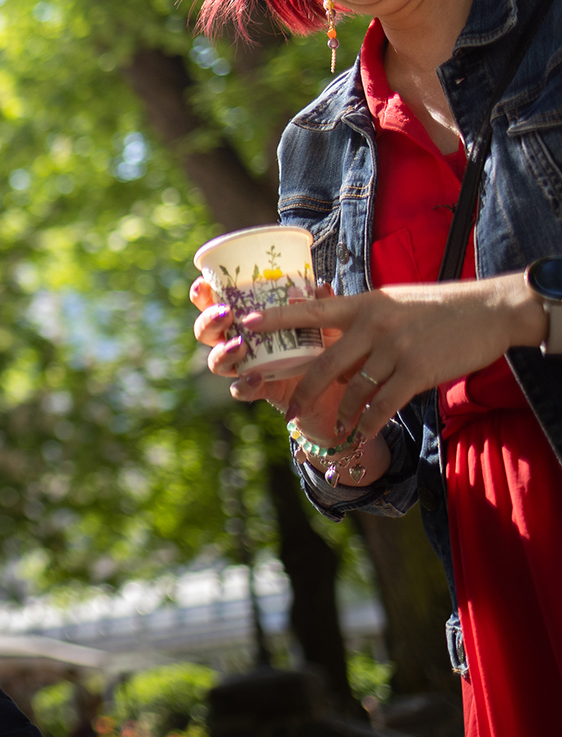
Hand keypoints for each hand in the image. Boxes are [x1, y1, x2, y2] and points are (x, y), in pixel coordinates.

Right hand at [189, 275, 324, 409]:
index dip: (202, 295)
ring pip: (216, 362)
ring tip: (239, 345)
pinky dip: (244, 385)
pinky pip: (242, 390)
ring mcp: (246, 368)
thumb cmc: (326, 347)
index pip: (214, 304)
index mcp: (247, 320)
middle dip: (207, 321)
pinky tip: (255, 376)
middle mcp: (239, 342)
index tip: (203, 283)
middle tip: (225, 313)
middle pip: (206, 332)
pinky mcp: (260, 390)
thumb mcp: (326, 322)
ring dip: (222, 352)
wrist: (340, 388)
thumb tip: (320, 287)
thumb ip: (320, 305)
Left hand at [237, 273, 545, 442]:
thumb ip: (362, 316)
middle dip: (304, 392)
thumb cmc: (440, 306)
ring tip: (332, 431)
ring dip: (341, 415)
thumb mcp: (393, 300)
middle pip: (325, 363)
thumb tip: (333, 332)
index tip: (245, 324)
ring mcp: (394, 348)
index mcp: (363, 305)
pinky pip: (383, 405)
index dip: (276, 318)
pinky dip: (369, 424)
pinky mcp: (417, 371)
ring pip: (354, 390)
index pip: (311, 311)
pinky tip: (360, 436)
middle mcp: (373, 325)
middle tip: (290, 412)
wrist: (490, 310)